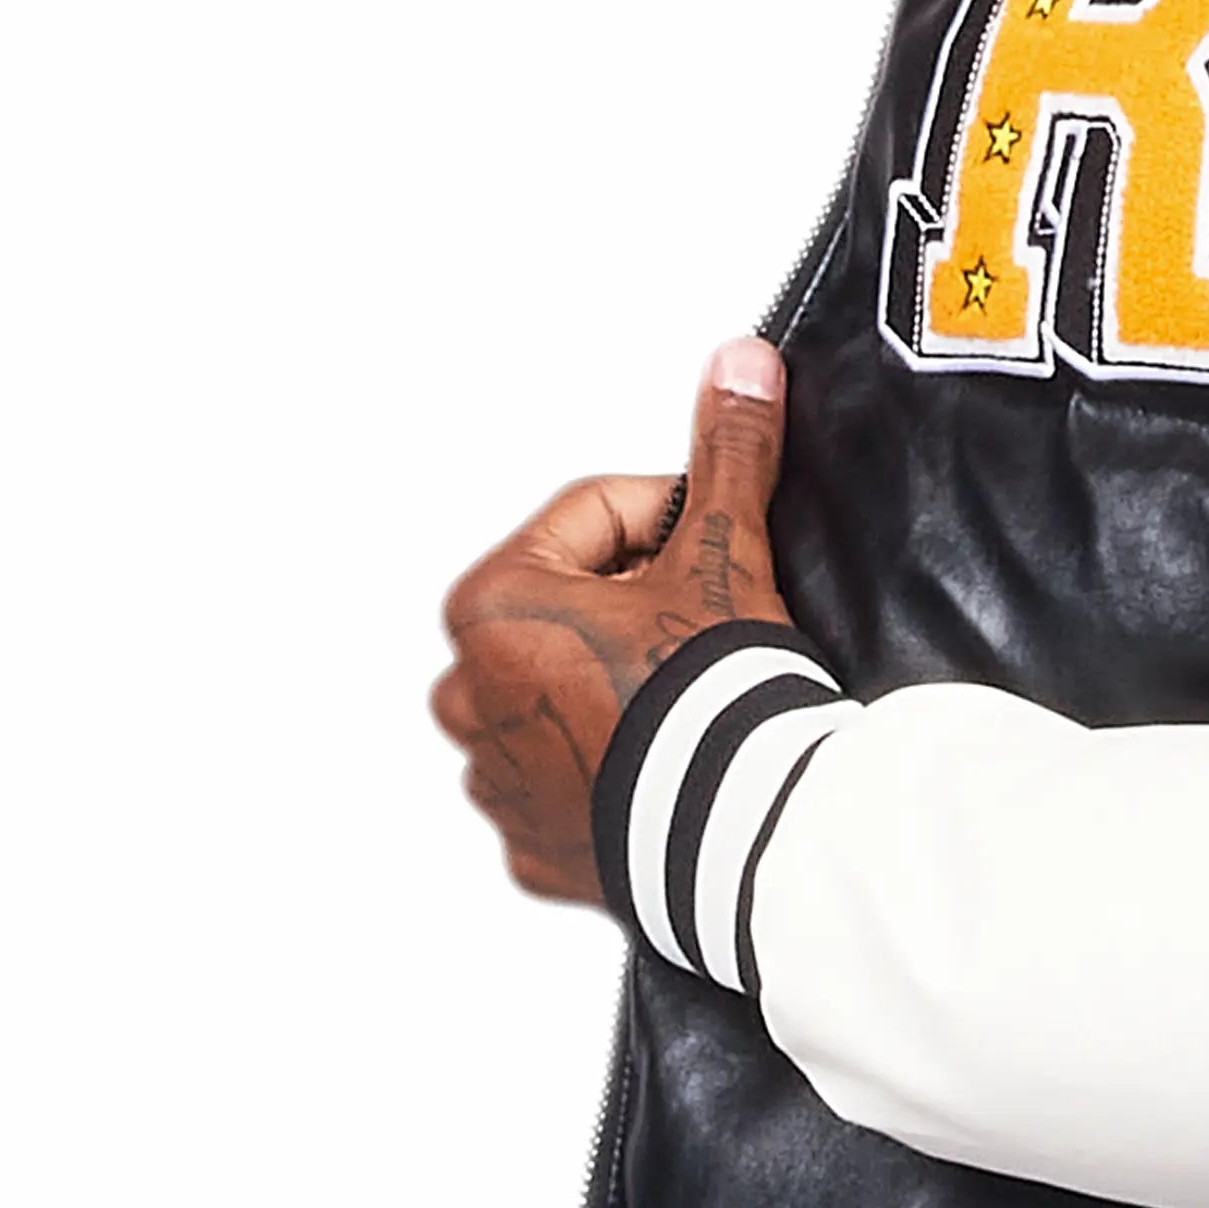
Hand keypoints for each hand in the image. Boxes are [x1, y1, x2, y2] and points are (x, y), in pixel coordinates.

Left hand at [431, 337, 793, 904]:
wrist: (741, 828)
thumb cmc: (711, 696)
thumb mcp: (724, 554)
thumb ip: (726, 454)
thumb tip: (740, 361)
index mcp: (489, 604)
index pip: (592, 521)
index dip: (672, 524)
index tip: (717, 554)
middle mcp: (467, 692)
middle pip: (570, 610)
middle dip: (635, 608)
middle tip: (708, 632)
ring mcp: (494, 778)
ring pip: (563, 700)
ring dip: (616, 689)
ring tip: (689, 705)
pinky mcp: (531, 846)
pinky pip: (567, 789)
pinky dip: (612, 774)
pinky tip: (668, 768)